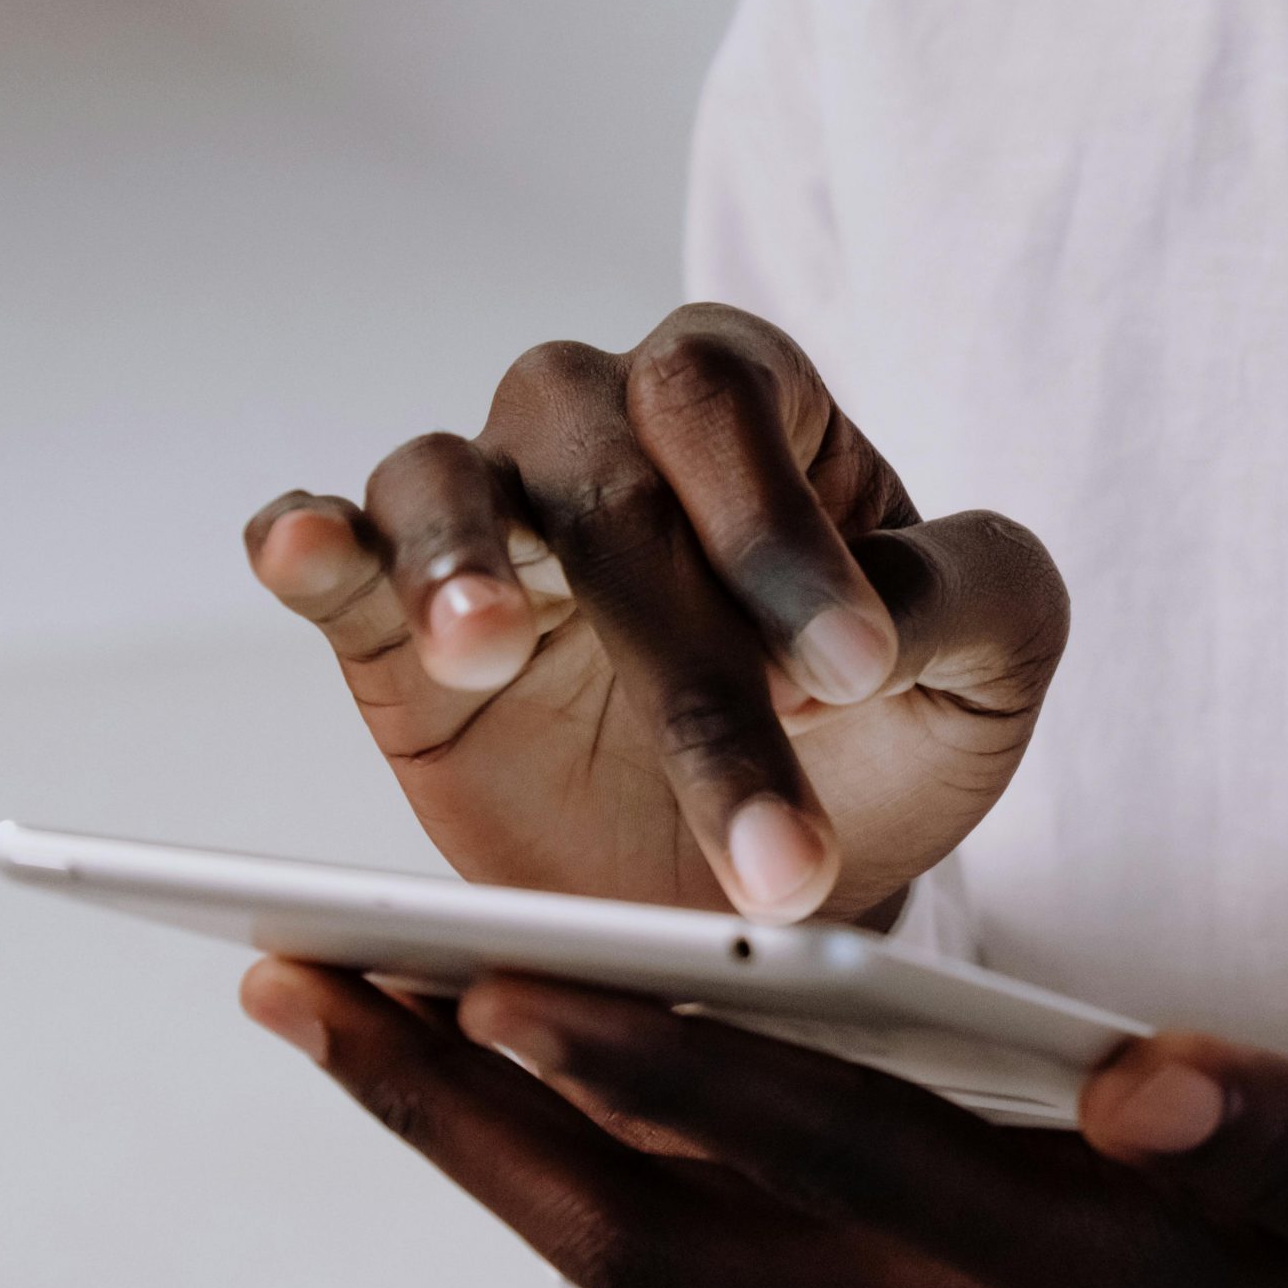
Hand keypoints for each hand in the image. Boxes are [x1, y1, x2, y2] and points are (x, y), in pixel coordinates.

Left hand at [240, 961, 1287, 1287]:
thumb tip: (1139, 1078)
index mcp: (1090, 1270)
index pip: (829, 1148)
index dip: (658, 1060)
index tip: (487, 973)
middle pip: (661, 1226)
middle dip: (465, 1107)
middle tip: (297, 982)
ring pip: (662, 1249)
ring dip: (491, 1140)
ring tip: (359, 1014)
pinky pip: (726, 1248)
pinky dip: (599, 1158)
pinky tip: (540, 1078)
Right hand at [242, 304, 1067, 924]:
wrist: (768, 881)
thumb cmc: (885, 742)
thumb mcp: (985, 672)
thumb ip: (974, 596)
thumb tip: (881, 608)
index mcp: (747, 412)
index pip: (728, 406)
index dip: (778, 529)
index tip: (852, 678)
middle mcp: (600, 433)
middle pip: (601, 476)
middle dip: (680, 652)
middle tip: (757, 834)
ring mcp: (485, 523)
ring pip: (441, 481)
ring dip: (458, 557)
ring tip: (481, 642)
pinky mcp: (383, 635)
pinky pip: (326, 554)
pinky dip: (306, 544)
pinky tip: (303, 549)